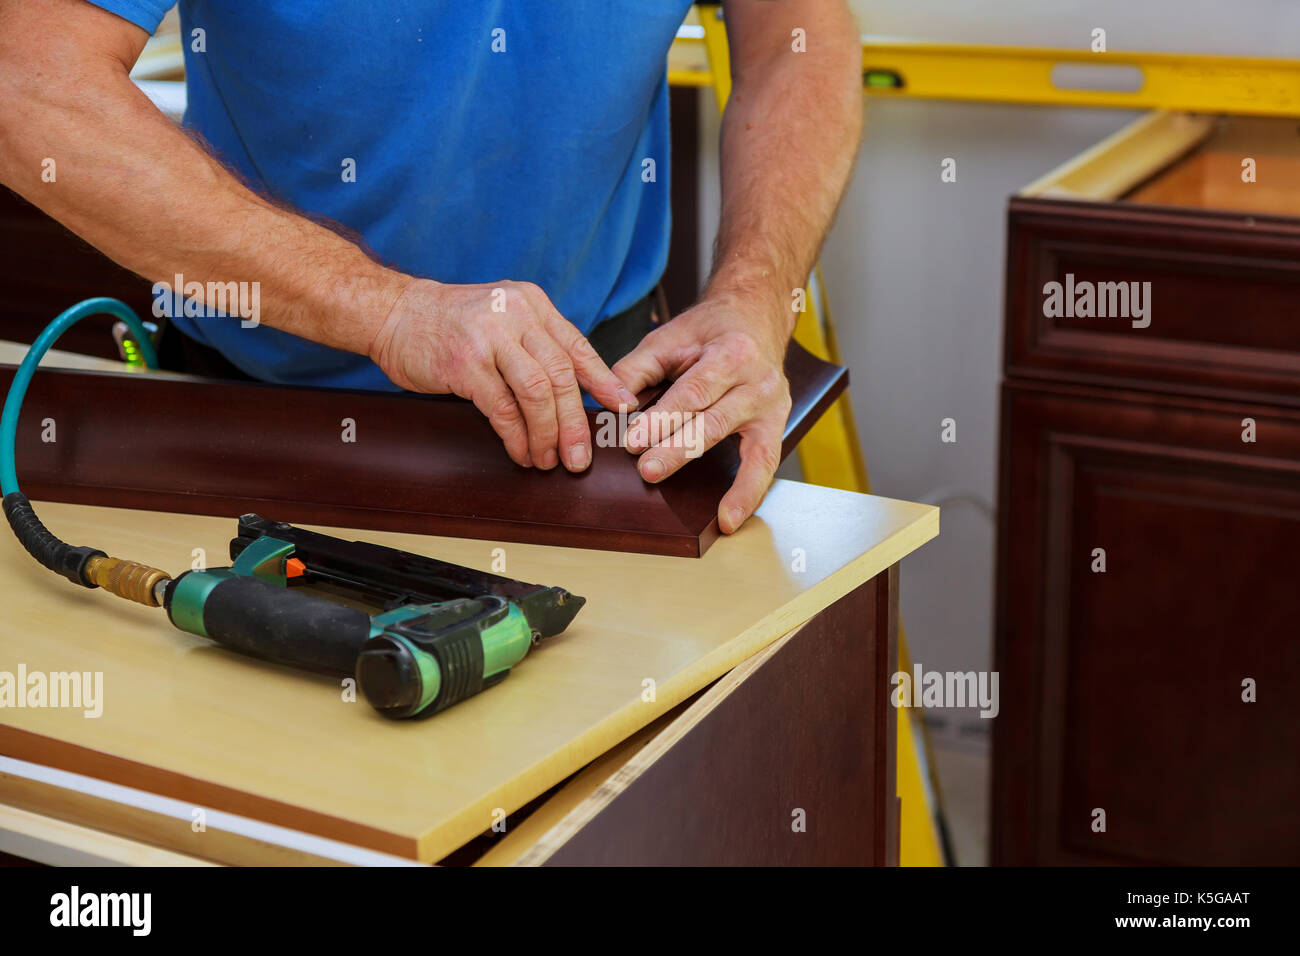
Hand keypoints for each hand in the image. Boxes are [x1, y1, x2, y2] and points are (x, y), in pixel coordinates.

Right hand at [369, 278, 638, 469]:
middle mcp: (516, 316)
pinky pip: (502, 408)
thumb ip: (538, 345)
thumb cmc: (454, 324)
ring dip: (547, 435)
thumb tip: (579, 394)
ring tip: (549, 461)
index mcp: (533, 305)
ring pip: (537, 394)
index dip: (604, 382)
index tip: (623, 408)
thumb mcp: (504, 318)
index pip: (578, 348)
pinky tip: (522, 452)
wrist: (394, 313)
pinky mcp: (464, 363)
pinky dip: (516, 436)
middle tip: (580, 457)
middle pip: (562, 376)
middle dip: (575, 423)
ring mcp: (490, 338)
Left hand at [613, 293, 791, 533]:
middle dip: (678, 448)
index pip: (693, 391)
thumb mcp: (669, 337)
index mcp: (732, 353)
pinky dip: (748, 494)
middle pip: (715, 421)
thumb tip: (610, 406)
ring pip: (741, 448)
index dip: (663, 418)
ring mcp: (772, 406)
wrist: (754, 319)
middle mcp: (759, 381)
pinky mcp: (776, 426)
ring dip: (712, 476)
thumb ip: (636, 369)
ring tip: (687, 496)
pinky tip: (728, 519)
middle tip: (646, 469)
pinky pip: (765, 466)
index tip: (632, 441)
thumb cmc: (708, 332)